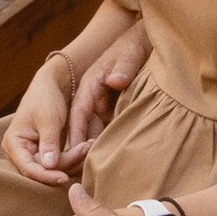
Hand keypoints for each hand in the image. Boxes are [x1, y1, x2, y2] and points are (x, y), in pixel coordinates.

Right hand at [2, 55, 78, 185]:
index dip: (45, 176)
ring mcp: (34, 153)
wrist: (53, 85)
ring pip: (54, 168)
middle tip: (86, 149)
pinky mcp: (48, 153)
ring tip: (89, 145)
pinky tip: (86, 148)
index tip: (63, 178)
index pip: (27, 168)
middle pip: (42, 170)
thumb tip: (48, 166)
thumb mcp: (48, 119)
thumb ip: (48, 142)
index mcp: (14, 143)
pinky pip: (60, 162)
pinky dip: (73, 157)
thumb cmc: (45, 97)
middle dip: (65, 164)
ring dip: (72, 160)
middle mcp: (21, 152)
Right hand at [62, 15, 149, 163]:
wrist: (143, 44)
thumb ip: (123, 67)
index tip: (73, 153)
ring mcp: (102, 108)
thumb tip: (116, 80)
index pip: (77, 113)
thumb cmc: (132, 48)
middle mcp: (92, 100)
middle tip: (87, 171)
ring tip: (100, 171)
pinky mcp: (112, 113)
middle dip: (81, 150)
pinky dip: (107, 146)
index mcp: (89, 87)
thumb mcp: (128, 55)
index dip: (75, 133)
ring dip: (94, 151)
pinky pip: (107, 132)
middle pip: (82, 128)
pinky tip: (114, 162)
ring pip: (93, 134)